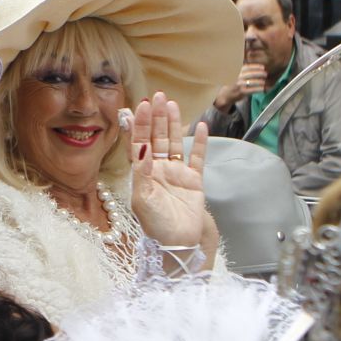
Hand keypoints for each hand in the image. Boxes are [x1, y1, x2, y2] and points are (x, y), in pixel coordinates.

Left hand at [127, 93, 214, 250]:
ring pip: (175, 143)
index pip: (139, 143)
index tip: (140, 106)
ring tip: (171, 103)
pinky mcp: (194, 181)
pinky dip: (199, 143)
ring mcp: (177, 174)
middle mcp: (159, 170)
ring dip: (173, 123)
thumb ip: (142, 172)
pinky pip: (197, 158)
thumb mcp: (142, 199)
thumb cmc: (156, 226)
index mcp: (143, 174)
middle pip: (157, 138)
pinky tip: (200, 126)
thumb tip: (140, 148)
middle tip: (157, 95)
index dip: (140, 125)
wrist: (178, 244)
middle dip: (156, 117)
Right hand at [212, 61, 266, 112]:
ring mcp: (240, 84)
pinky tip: (263, 89)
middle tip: (266, 74)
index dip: (256, 66)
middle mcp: (238, 77)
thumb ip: (245, 71)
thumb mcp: (237, 75)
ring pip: (253, 82)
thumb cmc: (234, 83)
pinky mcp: (242, 92)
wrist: (226, 94)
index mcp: (237, 71)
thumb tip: (258, 68)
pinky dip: (259, 89)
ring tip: (265, 82)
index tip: (263, 67)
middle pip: (251, 74)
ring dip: (260, 82)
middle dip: (260, 73)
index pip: (248, 67)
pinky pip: (253, 90)